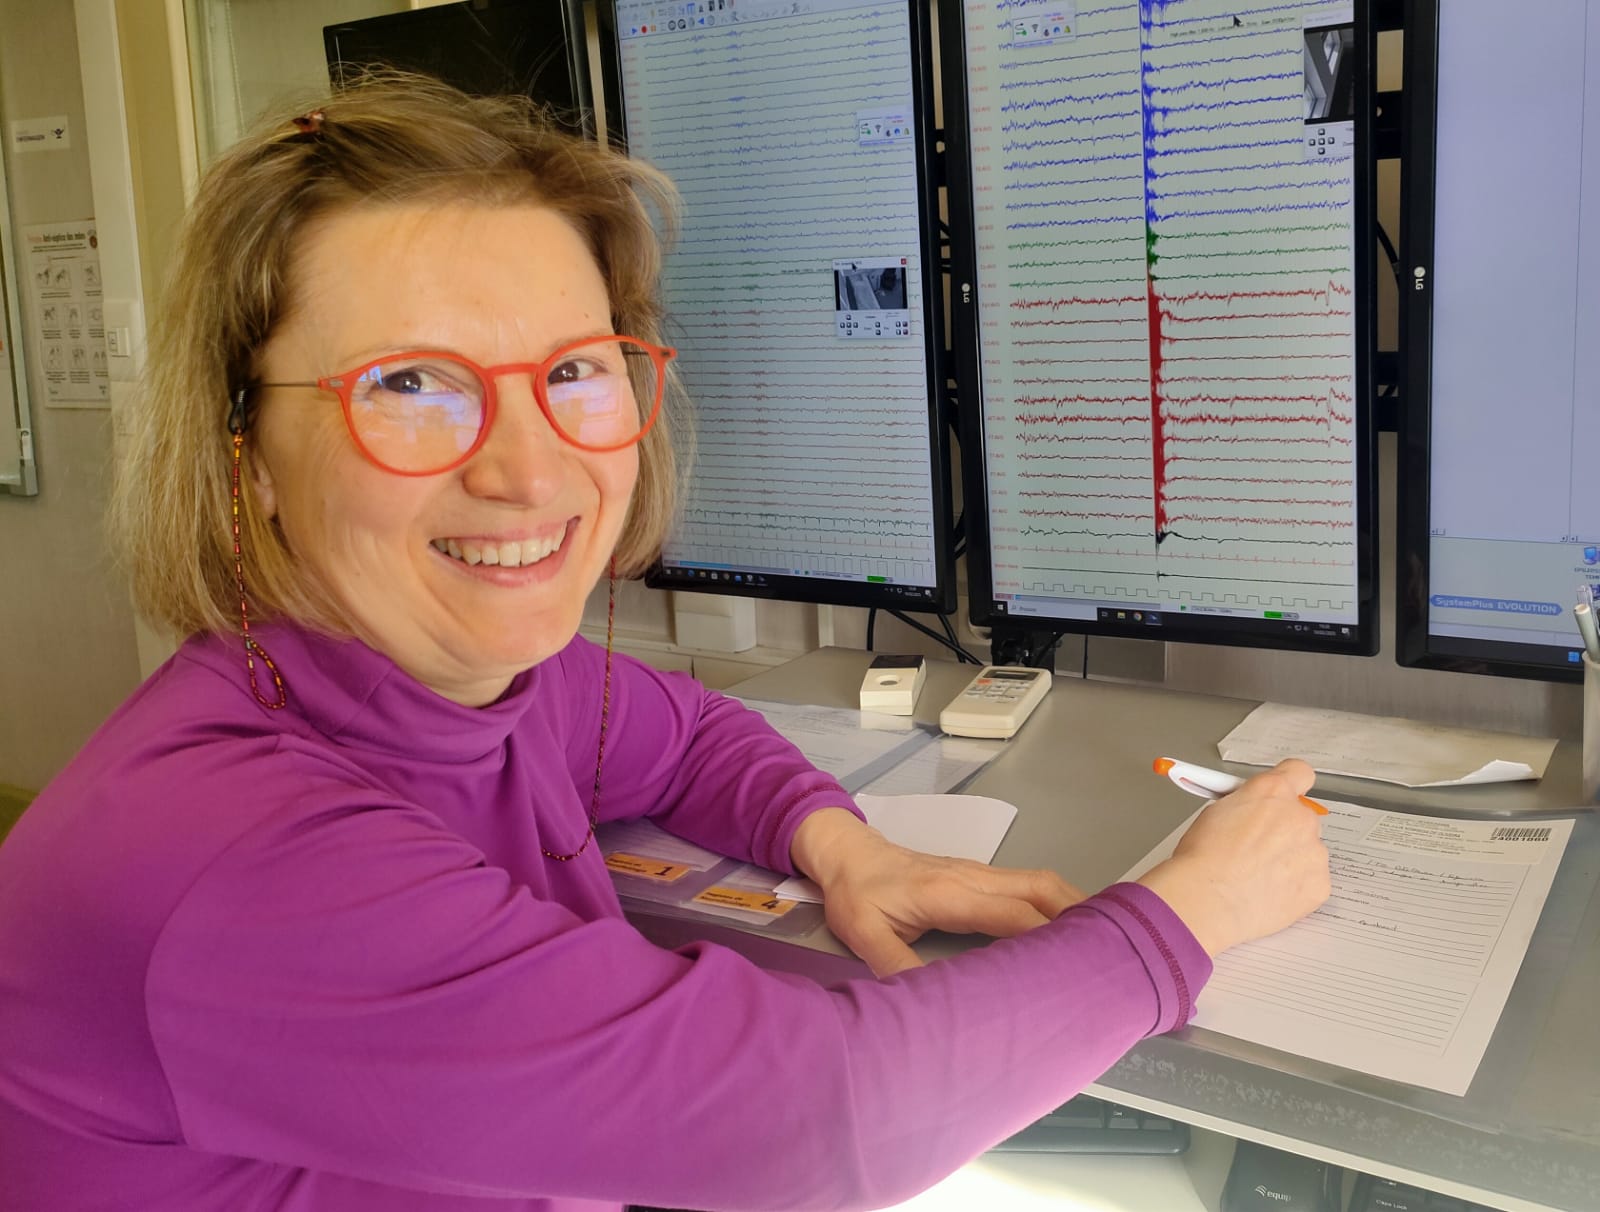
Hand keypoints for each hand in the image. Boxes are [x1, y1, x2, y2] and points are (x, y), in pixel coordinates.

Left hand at [790, 808, 1084, 977]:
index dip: (1050, 939)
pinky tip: (1065, 930)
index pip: (1015, 915)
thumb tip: (932, 1008)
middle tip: (1109, 954)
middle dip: (1079, 919)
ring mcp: (980, 873)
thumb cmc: (856, 893)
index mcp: (951, 894)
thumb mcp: (863, 934)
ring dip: (1072, 908)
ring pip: (1041, 883)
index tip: (1079, 968)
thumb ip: (896, 967)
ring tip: (1100, 944)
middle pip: (1042, 890)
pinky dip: (1055, 904)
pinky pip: (1028, 885)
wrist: (847, 853)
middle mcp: (975, 878)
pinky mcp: (979, 876)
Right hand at [1136, 759, 1329, 956]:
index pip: (1299, 773)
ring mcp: (1314, 851)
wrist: (1208, 901)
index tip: (1282, 796)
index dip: (1290, 784)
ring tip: (1257, 878)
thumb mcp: (1215, 811)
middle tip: (1256, 849)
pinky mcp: (1319, 884)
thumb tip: (1251, 812)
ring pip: (1308, 851)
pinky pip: (1312, 882)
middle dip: (1284, 830)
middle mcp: (1299, 816)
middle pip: (1302, 817)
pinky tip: (1268, 894)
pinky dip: (1295, 888)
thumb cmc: (1202, 858)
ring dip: (1290, 860)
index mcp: (1272, 792)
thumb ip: (1245, 806)